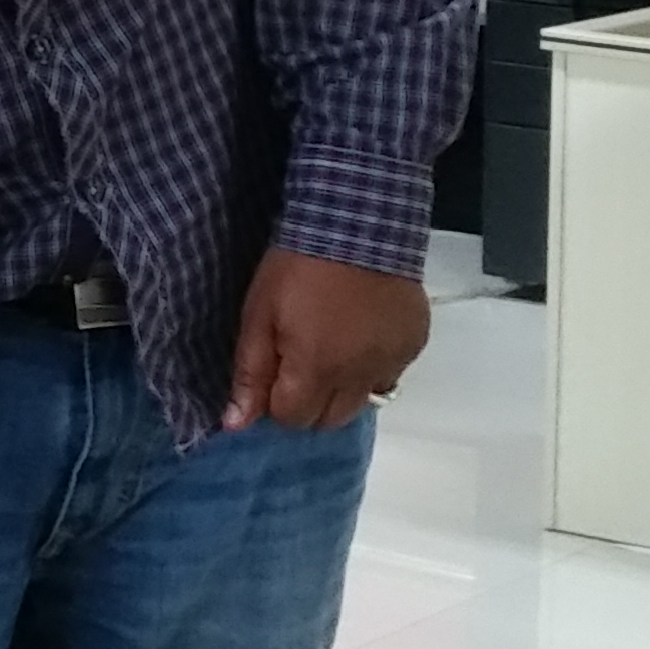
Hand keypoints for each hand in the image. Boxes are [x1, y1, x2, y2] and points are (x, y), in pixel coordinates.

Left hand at [226, 246, 427, 431]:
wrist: (359, 223)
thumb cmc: (298, 267)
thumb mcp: (259, 314)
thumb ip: (250, 372)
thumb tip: (235, 425)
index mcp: (317, 371)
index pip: (293, 419)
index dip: (277, 401)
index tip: (273, 371)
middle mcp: (359, 378)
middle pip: (330, 420)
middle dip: (310, 403)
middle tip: (300, 362)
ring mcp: (392, 362)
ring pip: (364, 402)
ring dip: (344, 389)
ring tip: (333, 350)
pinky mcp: (414, 344)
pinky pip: (390, 374)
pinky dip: (373, 366)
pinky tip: (363, 335)